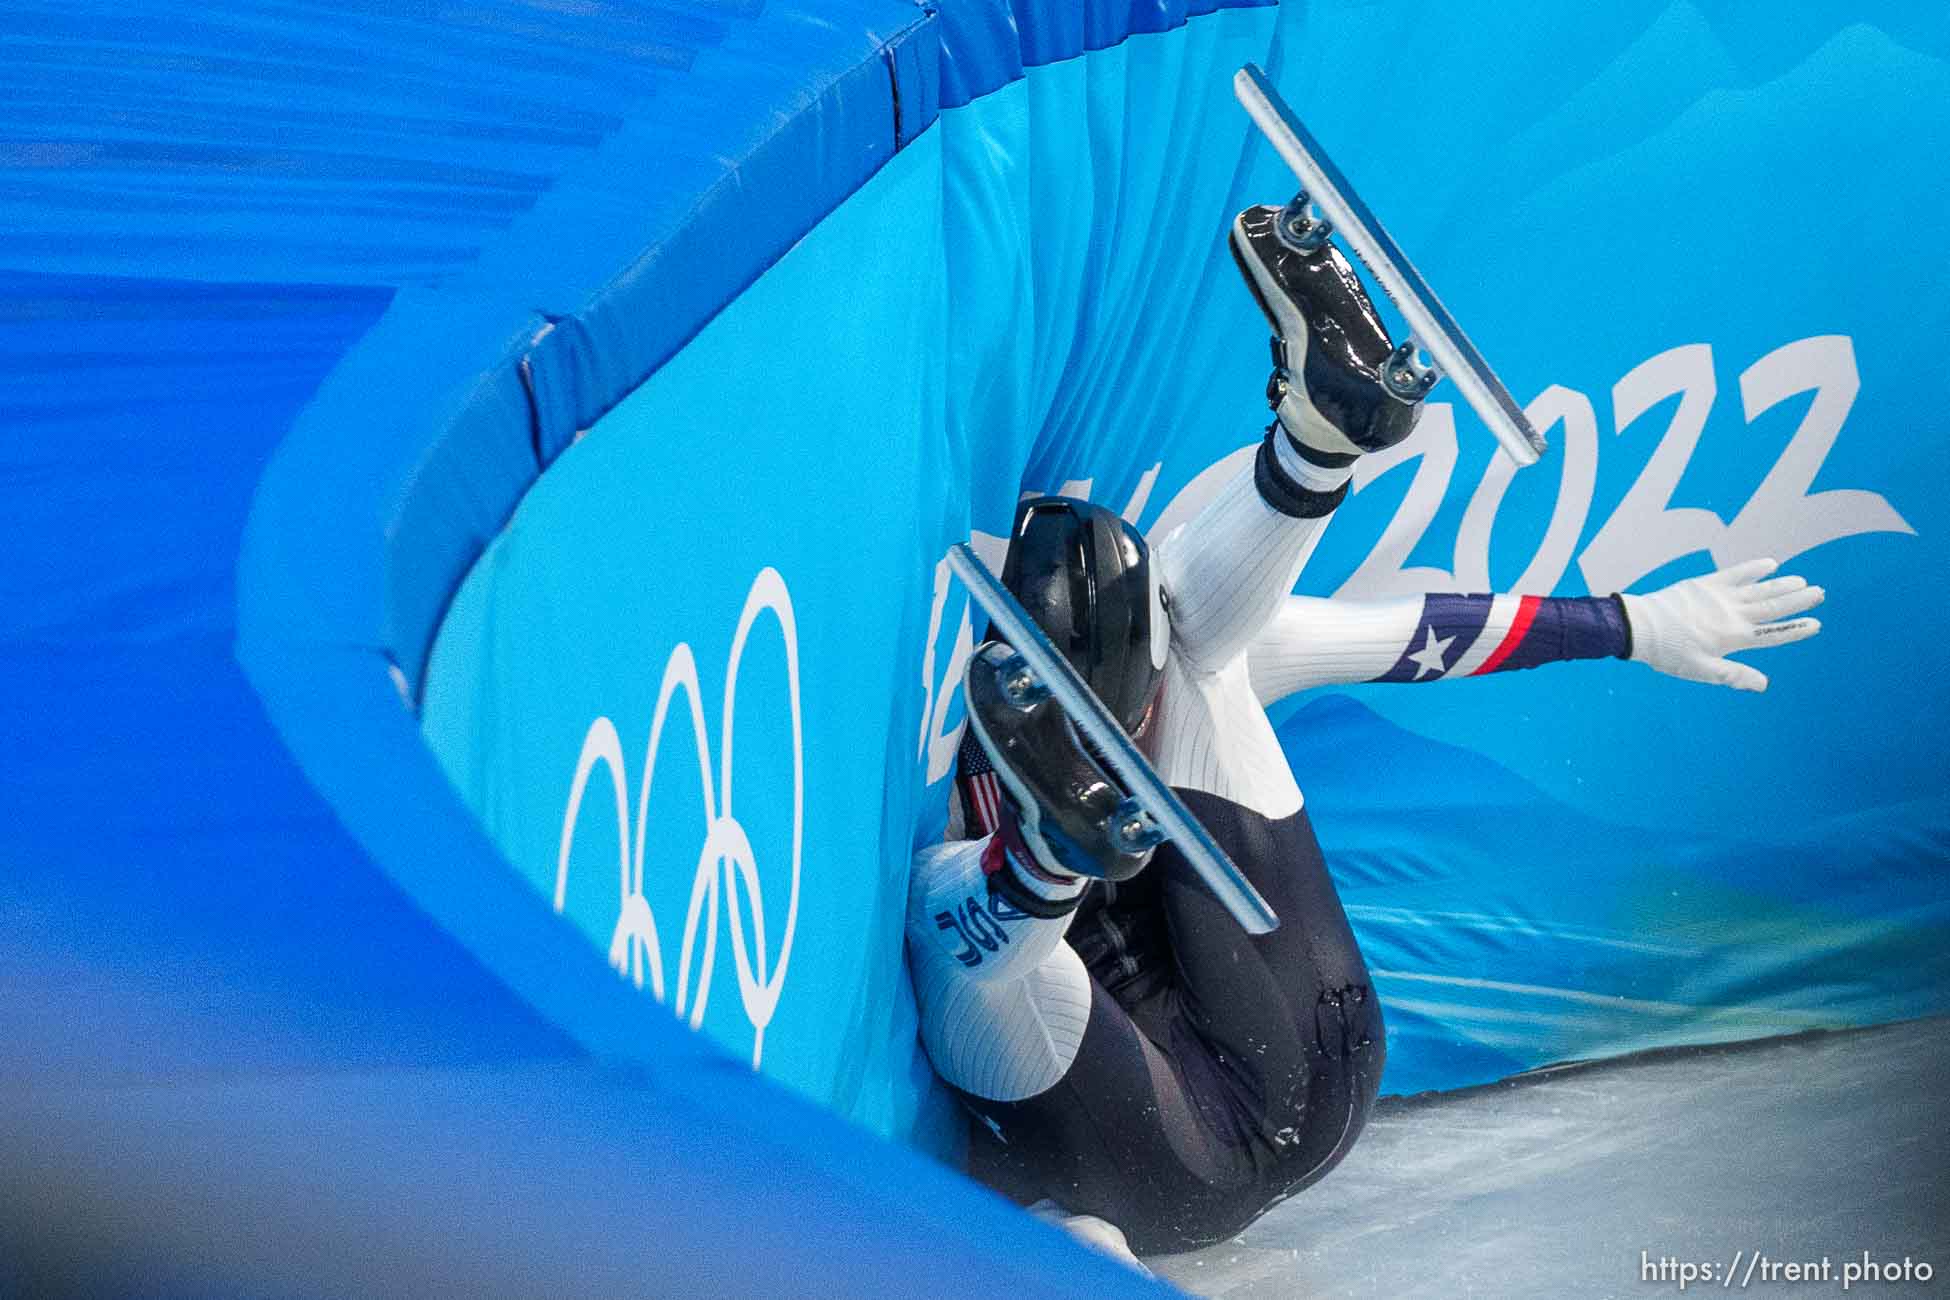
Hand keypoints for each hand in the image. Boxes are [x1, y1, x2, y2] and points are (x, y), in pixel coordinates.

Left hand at [1618, 559, 1822, 691]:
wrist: (1639, 627)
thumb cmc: (1669, 653)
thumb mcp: (1701, 670)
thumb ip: (1733, 675)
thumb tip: (1764, 684)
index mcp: (1733, 637)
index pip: (1773, 634)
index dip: (1796, 630)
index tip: (1815, 624)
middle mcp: (1732, 614)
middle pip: (1773, 607)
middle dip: (1798, 601)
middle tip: (1820, 593)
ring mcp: (1720, 596)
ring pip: (1760, 589)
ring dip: (1783, 585)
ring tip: (1802, 582)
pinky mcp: (1705, 583)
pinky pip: (1735, 573)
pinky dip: (1754, 568)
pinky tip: (1771, 563)